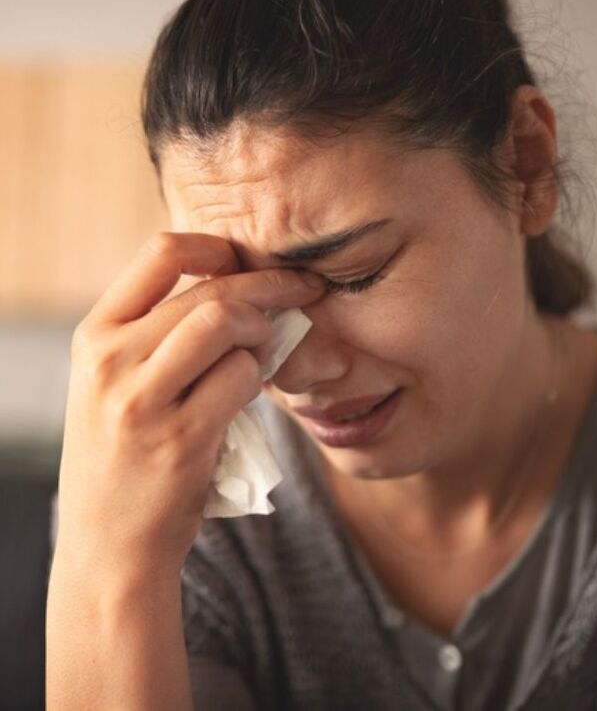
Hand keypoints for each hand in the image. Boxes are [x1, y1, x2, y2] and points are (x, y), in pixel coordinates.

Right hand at [53, 232, 324, 580]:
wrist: (109, 547)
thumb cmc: (126, 456)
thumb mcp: (117, 384)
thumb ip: (159, 335)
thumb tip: (242, 288)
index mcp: (95, 337)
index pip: (160, 254)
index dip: (215, 245)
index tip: (246, 258)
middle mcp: (111, 361)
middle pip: (210, 290)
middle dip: (272, 283)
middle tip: (306, 288)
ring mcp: (143, 401)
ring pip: (227, 323)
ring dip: (265, 330)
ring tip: (270, 346)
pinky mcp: (181, 439)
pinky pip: (243, 377)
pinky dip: (262, 374)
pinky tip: (258, 386)